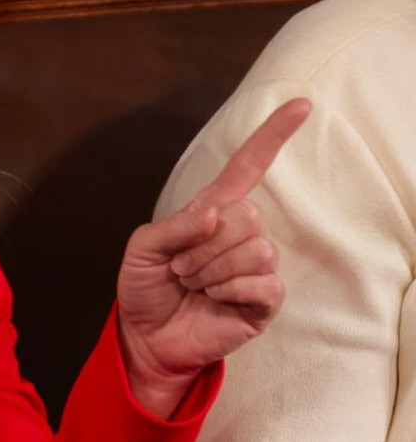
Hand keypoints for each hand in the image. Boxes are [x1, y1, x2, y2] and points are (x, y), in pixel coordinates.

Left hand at [116, 98, 311, 417]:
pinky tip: (214, 299)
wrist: (145, 336)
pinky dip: (228, 289)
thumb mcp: (142, 249)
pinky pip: (261, 281)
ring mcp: (256, 266)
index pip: (248, 167)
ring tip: (194, 284)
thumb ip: (174, 226)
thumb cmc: (145, 287)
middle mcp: (241, 233)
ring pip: (255, 249)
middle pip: (247, 215)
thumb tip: (214, 214)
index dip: (272, 136)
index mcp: (212, 211)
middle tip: (181, 267)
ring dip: (211, 269)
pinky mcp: (264, 299)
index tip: (300, 105)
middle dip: (202, 244)